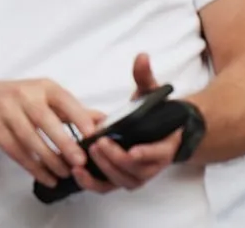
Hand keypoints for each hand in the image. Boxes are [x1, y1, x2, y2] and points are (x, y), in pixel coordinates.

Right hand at [0, 79, 102, 187]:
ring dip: (48, 159)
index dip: (78, 116)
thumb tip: (103, 121)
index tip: (92, 134)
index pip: (64, 100)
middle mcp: (24, 96)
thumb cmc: (19, 99)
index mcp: (43, 86)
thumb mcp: (45, 97)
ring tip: (64, 173)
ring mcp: (6, 111)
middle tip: (80, 161)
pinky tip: (46, 177)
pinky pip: (15, 151)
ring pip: (29, 139)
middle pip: (45, 120)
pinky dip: (32, 166)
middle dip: (64, 142)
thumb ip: (72, 110)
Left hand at [78, 53, 190, 192]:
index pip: (159, 154)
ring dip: (103, 170)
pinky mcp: (120, 179)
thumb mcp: (152, 92)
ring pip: (120, 180)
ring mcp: (136, 175)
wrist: (157, 131)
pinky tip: (78, 171)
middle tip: (99, 144)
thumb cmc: (155, 112)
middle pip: (135, 170)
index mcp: (166, 144)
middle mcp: (152, 164)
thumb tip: (141, 57)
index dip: (146, 153)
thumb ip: (145, 76)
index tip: (132, 150)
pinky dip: (92, 183)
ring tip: (86, 155)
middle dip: (115, 158)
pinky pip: (107, 187)